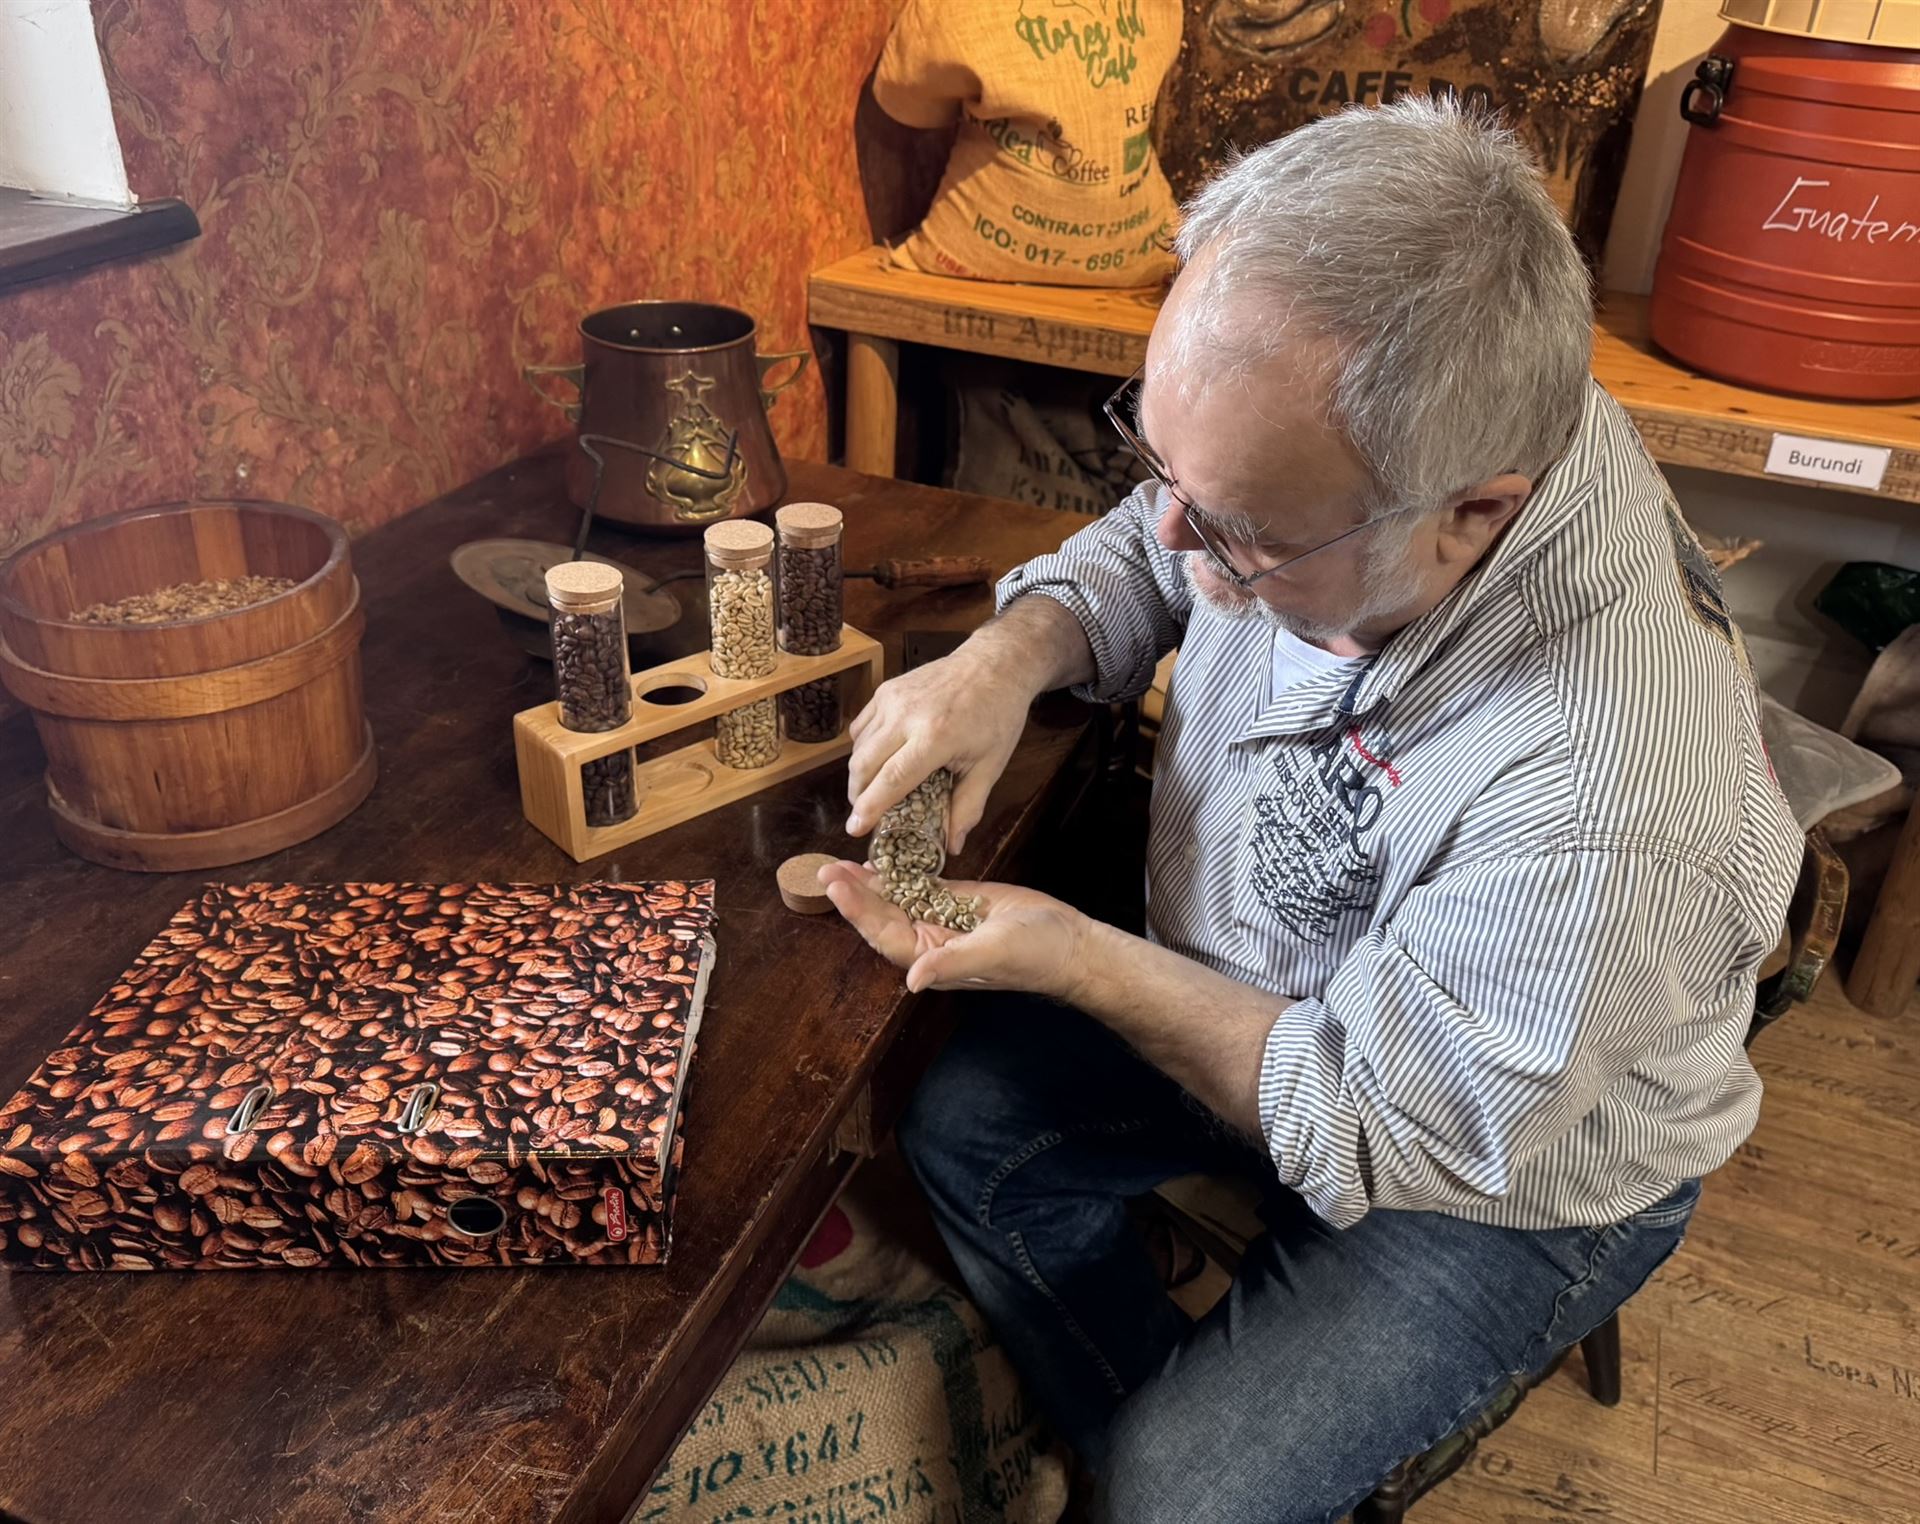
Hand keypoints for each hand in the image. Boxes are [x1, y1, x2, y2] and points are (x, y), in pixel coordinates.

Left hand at [817, 862, 1090, 998]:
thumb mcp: (994, 953)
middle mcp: (929, 943)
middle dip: (853, 895)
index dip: (858, 912)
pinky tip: (880, 860)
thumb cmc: (1036, 954)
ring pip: (896, 901)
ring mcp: (941, 921)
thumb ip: (953, 963)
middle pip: (882, 917)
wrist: (1068, 942)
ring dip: (869, 884)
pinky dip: (898, 874)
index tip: (836, 886)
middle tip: (825, 868)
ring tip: (840, 863)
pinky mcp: (956, 901)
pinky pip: (918, 887)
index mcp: (932, 961)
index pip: (885, 935)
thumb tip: (912, 979)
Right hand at [844, 649, 1030, 855]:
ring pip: (858, 746)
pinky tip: (878, 760)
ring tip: (871, 791)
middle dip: (858, 795)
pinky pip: (862, 726)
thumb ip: (968, 806)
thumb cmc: (997, 715)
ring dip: (859, 774)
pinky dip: (862, 748)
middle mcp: (907, 715)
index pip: (892, 779)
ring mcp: (893, 699)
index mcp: (936, 736)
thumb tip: (953, 846)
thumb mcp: (990, 765)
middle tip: (864, 814)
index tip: (856, 828)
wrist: (994, 665)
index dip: (870, 808)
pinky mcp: (886, 689)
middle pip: (865, 764)